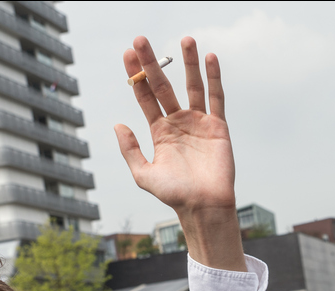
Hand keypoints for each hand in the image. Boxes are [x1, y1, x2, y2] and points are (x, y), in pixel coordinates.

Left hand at [115, 36, 234, 215]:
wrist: (203, 206)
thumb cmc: (174, 194)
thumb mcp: (143, 174)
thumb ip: (130, 150)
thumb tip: (117, 124)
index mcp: (159, 131)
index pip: (145, 96)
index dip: (136, 75)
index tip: (128, 54)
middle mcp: (178, 122)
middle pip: (163, 85)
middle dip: (153, 62)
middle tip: (141, 39)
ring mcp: (198, 122)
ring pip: (192, 86)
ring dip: (188, 62)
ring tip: (185, 39)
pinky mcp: (217, 127)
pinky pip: (216, 98)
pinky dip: (214, 78)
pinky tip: (210, 58)